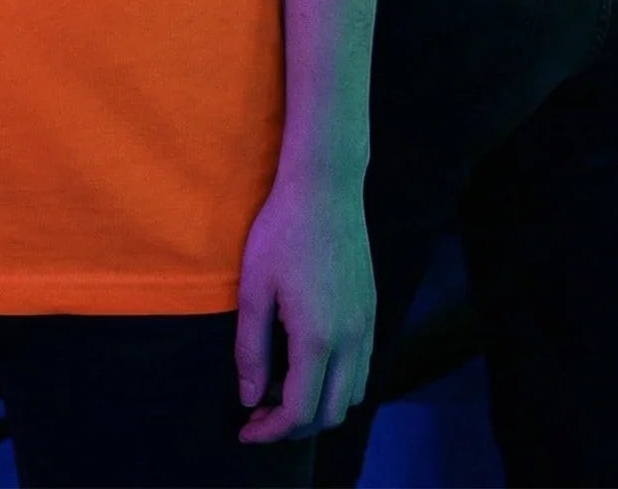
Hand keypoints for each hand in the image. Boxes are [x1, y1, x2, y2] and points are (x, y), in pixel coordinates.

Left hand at [235, 172, 375, 443]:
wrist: (326, 187)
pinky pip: (362, 366)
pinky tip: (309, 360)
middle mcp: (351, 339)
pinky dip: (338, 382)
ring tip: (283, 386)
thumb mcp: (254, 289)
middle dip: (294, 426)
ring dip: (320, 405)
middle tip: (260, 412)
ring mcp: (367, 324)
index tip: (245, 430)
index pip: (299, 411)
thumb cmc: (281, 231)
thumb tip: (249, 398)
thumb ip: (250, 350)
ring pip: (353, 393)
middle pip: (331, 413)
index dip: (270, 431)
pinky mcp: (372, 309)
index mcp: (318, 337)